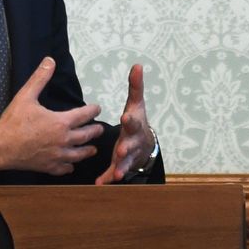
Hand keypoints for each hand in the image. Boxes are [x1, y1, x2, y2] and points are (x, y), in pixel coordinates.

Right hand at [0, 57, 103, 175]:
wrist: (0, 147)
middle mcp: (64, 140)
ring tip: (92, 148)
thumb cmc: (13, 122)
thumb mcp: (26, 96)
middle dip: (95, 131)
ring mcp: (57, 155)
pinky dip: (69, 166)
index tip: (97, 108)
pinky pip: (64, 168)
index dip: (93, 110)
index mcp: (61, 122)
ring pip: (79, 154)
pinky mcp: (49, 167)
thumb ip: (40, 78)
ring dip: (87, 150)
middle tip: (100, 129)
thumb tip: (50, 61)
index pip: (85, 115)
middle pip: (86, 135)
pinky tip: (71, 165)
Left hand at [95, 63, 153, 184]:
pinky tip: (101, 183)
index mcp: (134, 124)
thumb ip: (135, 86)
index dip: (130, 120)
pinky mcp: (122, 165)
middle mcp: (133, 141)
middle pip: (131, 144)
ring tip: (116, 173)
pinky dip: (109, 178)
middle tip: (120, 150)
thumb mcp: (136, 102)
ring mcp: (129, 154)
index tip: (125, 117)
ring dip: (121, 167)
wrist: (147, 142)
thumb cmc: (137, 119)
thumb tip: (137, 65)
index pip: (133, 121)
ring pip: (126, 162)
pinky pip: (115, 172)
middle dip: (126, 147)